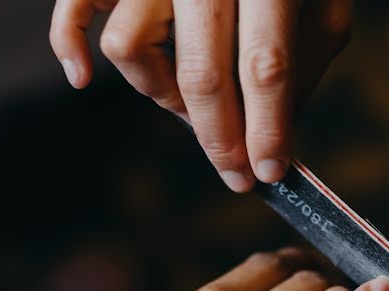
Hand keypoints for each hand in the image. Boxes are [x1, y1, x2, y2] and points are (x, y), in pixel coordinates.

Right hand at [50, 0, 351, 190]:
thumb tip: (276, 124)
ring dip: (162, 95)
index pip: (265, 67)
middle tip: (237, 175)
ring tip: (194, 103)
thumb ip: (305, 59)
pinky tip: (79, 78)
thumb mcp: (323, 2)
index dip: (268, 129)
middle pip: (201, 74)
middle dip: (220, 138)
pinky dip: (65, 42)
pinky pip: (73, 5)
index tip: (270, 173)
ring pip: (129, 49)